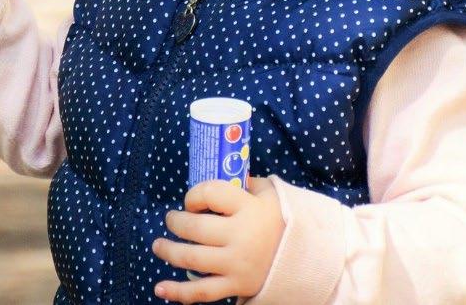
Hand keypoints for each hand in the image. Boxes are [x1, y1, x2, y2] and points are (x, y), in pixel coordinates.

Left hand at [151, 176, 283, 303]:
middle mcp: (241, 236)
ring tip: (158, 245)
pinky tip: (160, 288)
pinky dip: (178, 292)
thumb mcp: (270, 194)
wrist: (307, 259)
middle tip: (170, 219)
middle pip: (195, 228)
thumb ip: (246, 183)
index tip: (192, 201)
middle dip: (176, 222)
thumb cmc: (282, 221)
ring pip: (192, 258)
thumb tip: (223, 174)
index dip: (193, 195)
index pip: (209, 193)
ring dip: (169, 251)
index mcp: (249, 208)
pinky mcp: (236, 286)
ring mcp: (237, 264)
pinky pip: (202, 292)